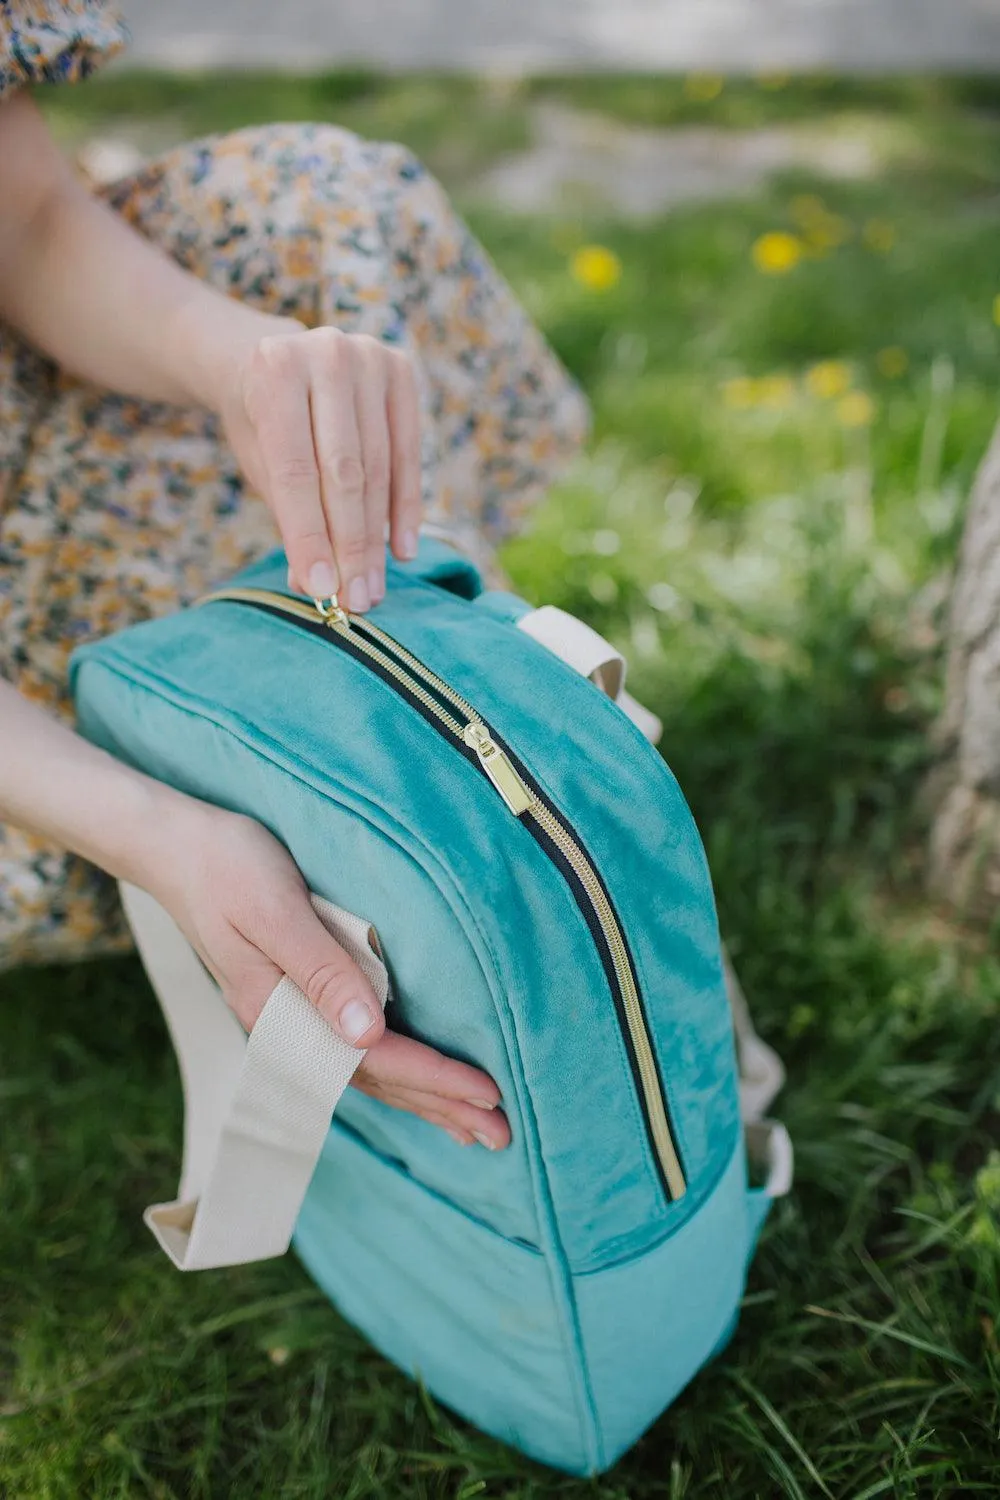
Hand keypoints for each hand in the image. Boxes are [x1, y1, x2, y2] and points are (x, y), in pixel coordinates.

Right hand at [143, 800, 509, 1149]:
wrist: (176, 847)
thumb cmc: (227, 866)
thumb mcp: (275, 911)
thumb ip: (319, 972)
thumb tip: (366, 1035)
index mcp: (281, 1013)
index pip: (374, 1059)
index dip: (435, 1078)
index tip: (489, 1095)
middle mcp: (286, 1029)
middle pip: (375, 1080)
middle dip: (439, 1107)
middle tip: (502, 1135)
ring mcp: (288, 1019)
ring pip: (366, 1073)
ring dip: (420, 1100)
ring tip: (470, 1125)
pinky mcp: (294, 1000)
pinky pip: (352, 1053)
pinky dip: (393, 1074)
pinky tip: (414, 1083)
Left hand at [215, 319, 422, 612]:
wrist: (273, 354)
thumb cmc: (260, 419)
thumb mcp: (256, 461)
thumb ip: (287, 515)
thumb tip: (316, 585)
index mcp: (273, 370)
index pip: (295, 471)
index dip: (310, 535)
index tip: (323, 590)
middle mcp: (325, 353)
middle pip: (344, 472)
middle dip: (350, 544)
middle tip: (355, 599)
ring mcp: (368, 356)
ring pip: (378, 468)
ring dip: (377, 536)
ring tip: (372, 586)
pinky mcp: (400, 369)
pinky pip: (408, 452)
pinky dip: (405, 506)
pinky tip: (402, 549)